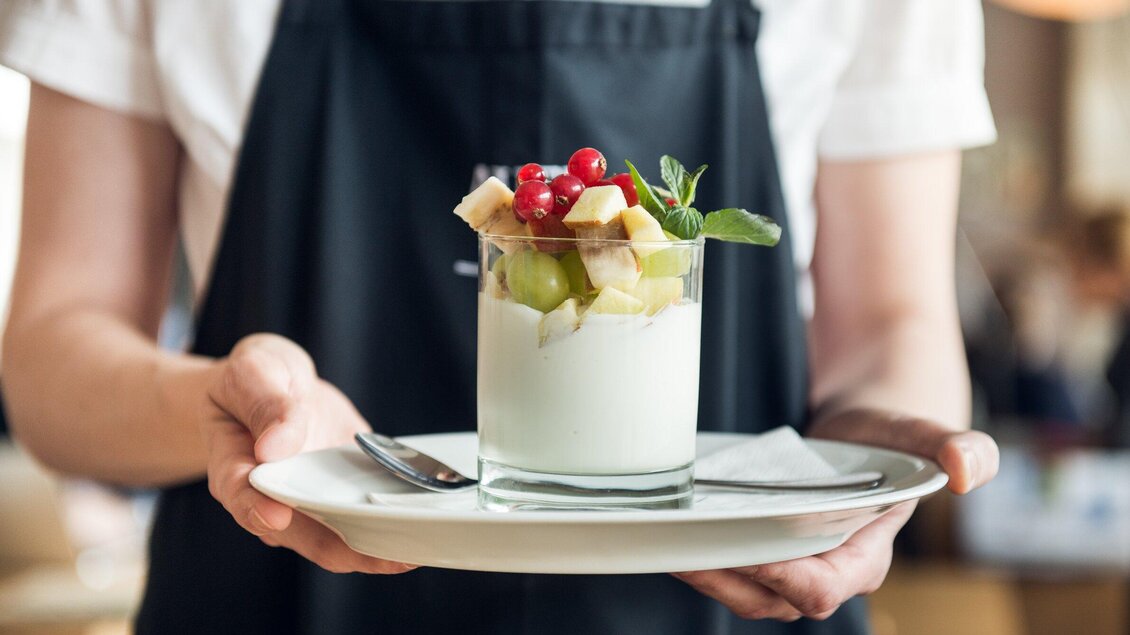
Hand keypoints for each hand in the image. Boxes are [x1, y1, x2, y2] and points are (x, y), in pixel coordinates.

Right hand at [200, 333, 414, 573]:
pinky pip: (367, 513)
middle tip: (389, 555)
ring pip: (342, 537)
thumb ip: (265, 403)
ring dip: (378, 546)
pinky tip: (425, 524)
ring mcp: (311, 502)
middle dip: (347, 549)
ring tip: (415, 550)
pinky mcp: (343, 493)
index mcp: (237, 468)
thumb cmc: (254, 381)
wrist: (273, 385)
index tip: (277, 517)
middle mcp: (274, 498)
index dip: (258, 511)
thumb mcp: (256, 371)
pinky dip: (394, 520)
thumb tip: (277, 445)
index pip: (241, 497)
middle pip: (305, 536)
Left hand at [673, 409, 998, 620]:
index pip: (820, 588)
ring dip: (706, 573)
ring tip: (668, 543)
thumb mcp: (922, 433)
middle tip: (683, 547)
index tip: (745, 548)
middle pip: (770, 597)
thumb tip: (970, 469)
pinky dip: (704, 556)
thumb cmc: (894, 434)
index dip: (782, 578)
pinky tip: (676, 531)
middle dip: (726, 578)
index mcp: (865, 557)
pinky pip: (733, 569)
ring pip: (745, 589)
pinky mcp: (769, 552)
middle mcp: (828, 571)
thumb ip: (957, 448)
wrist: (868, 430)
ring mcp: (795, 566)